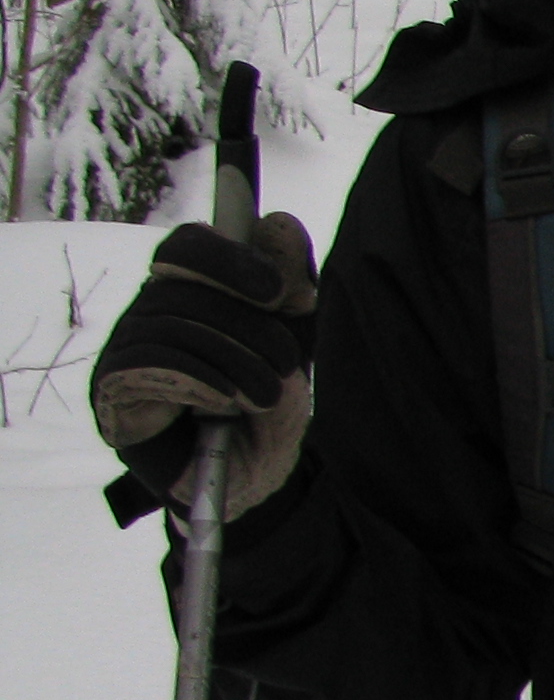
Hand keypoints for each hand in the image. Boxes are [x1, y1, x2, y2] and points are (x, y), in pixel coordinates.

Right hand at [92, 215, 319, 517]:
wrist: (253, 477)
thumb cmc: (268, 406)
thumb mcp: (295, 342)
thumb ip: (291, 283)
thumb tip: (277, 221)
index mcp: (192, 290)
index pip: (189, 244)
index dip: (231, 259)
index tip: (278, 292)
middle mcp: (151, 310)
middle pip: (187, 286)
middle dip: (250, 326)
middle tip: (287, 365)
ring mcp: (126, 348)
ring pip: (172, 324)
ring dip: (233, 359)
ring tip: (263, 395)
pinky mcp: (112, 389)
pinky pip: (148, 363)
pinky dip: (198, 378)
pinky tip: (224, 403)